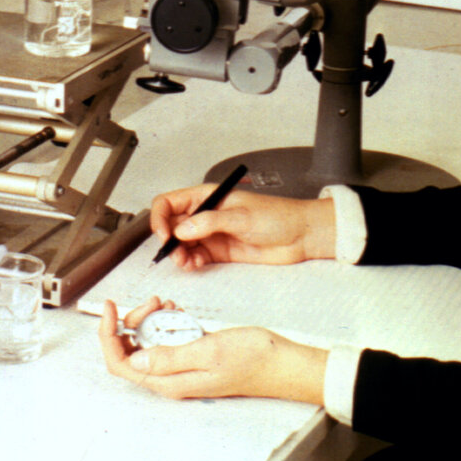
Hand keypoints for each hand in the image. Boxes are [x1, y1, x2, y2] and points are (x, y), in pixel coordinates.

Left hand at [99, 296, 327, 404]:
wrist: (284, 363)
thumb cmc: (254, 359)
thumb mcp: (207, 351)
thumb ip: (168, 357)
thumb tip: (133, 360)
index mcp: (170, 381)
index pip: (121, 364)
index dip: (108, 335)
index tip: (110, 308)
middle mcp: (172, 378)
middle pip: (131, 351)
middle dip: (133, 322)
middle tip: (153, 301)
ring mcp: (184, 368)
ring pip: (149, 343)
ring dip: (151, 319)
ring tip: (166, 302)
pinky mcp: (195, 358)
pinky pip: (169, 340)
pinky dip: (168, 321)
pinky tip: (178, 308)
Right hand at [149, 183, 335, 269]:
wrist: (300, 236)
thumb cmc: (278, 216)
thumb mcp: (242, 217)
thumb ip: (210, 222)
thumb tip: (183, 229)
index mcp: (208, 196)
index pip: (170, 202)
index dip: (160, 217)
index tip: (164, 234)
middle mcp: (206, 214)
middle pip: (172, 225)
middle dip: (169, 240)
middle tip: (176, 253)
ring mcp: (212, 233)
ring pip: (182, 244)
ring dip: (178, 254)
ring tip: (186, 262)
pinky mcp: (219, 251)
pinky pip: (196, 256)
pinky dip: (191, 262)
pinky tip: (197, 264)